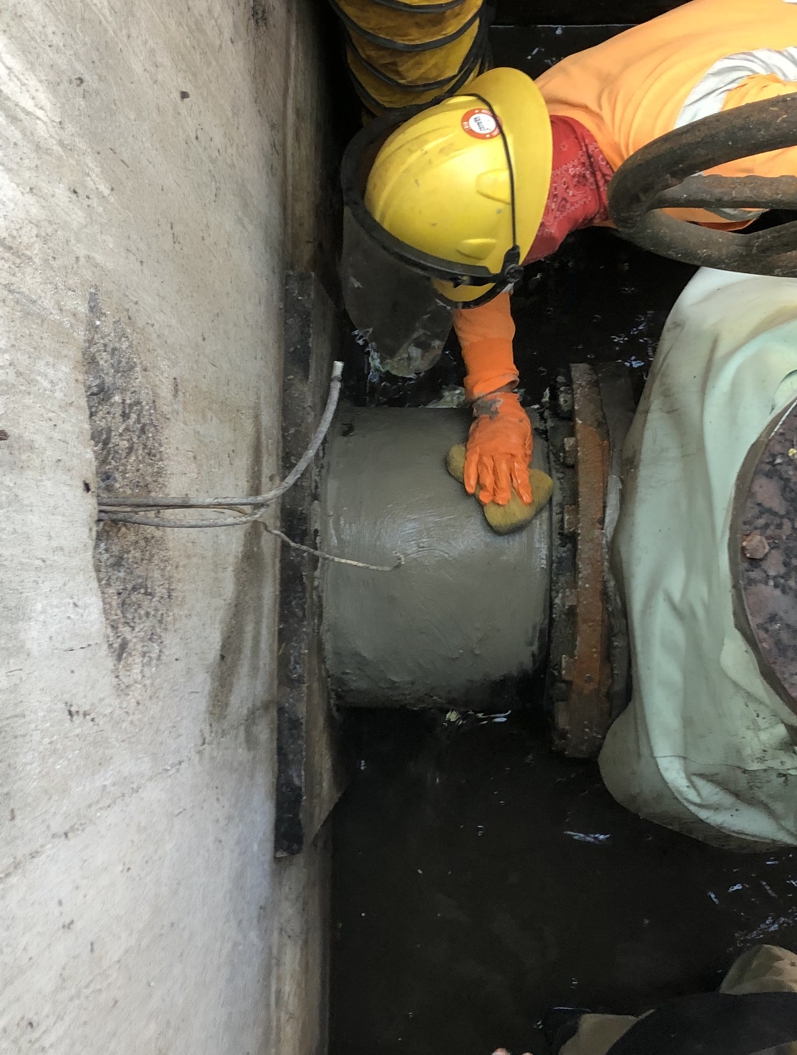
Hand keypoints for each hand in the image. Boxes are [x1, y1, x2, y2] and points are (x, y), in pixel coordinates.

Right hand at [464, 390, 532, 505]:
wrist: (496, 404)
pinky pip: (470, 466)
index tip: (525, 499)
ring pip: (485, 473)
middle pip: (501, 475)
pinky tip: (470, 489)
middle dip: (502, 491)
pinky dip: (469, 478)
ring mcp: (484, 452)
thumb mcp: (527, 435)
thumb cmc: (514, 420)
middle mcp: (499, 452)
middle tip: (501, 502)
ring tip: (485, 500)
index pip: (520, 472)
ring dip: (486, 488)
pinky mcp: (473, 449)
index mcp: (515, 450)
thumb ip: (524, 454)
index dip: (523, 487)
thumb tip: (523, 469)